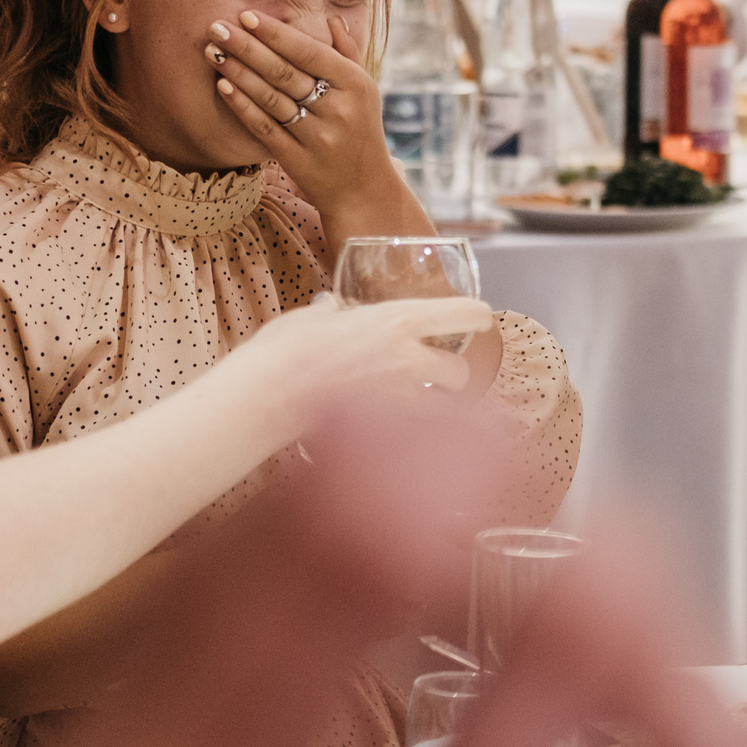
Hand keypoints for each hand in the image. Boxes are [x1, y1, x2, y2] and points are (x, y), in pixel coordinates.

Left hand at [204, 9, 414, 230]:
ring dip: (238, 72)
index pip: (309, 51)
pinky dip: (242, 105)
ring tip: (213, 51)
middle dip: (247, 46)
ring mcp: (316, 136)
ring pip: (270, 98)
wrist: (363, 190)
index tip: (247, 16)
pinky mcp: (296, 158)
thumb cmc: (362, 132)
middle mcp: (337, 108)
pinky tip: (223, 86)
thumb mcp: (366, 90)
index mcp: (355, 84)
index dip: (276, 33)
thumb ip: (348, 53)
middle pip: (284, 72)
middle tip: (217, 26)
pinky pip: (264, 127)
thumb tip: (332, 19)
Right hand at [224, 292, 487, 435]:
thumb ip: (328, 313)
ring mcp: (403, 400)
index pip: (464, 313)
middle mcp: (411, 359)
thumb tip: (330, 306)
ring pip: (446, 410)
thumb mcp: (306, 319)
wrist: (267, 397)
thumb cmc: (284, 351)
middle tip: (434, 377)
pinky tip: (394, 440)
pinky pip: (417, 437)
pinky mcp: (391, 435)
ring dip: (437, 411)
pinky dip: (412, 439)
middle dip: (452, 377)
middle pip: (462, 372)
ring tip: (415, 412)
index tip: (478, 319)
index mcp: (397, 320)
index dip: (476, 316)